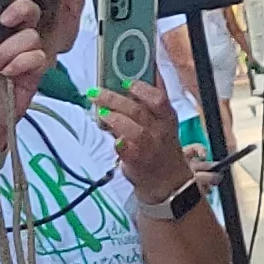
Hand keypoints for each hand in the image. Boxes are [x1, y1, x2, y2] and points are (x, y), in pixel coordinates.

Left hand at [0, 0, 44, 161]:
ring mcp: (18, 63)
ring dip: (15, 46)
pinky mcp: (30, 80)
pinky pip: (39, 59)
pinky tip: (10, 72)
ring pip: (32, 37)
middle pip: (25, 16)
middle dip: (19, 10)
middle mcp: (2, 47)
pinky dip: (26, 61)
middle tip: (4, 21)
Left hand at [95, 77, 192, 201]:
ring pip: (133, 129)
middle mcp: (160, 131)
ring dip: (115, 119)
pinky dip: (119, 144)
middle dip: (114, 99)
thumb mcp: (162, 124)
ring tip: (100, 114)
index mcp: (167, 118)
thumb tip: (126, 84)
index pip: (158, 98)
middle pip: (138, 110)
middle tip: (95, 93)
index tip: (125, 81)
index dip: (141, 88)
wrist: (168, 182)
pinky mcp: (137, 162)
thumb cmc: (161, 149)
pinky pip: (126, 151)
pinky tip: (114, 140)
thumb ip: (147, 105)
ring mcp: (149, 147)